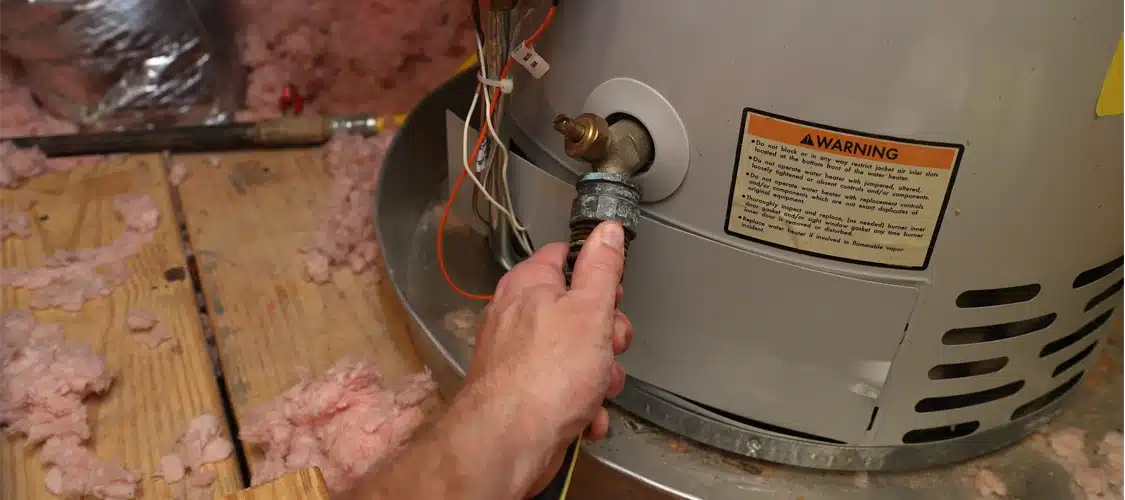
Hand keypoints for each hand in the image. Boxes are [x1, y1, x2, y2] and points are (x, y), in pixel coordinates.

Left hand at [463, 221, 633, 496]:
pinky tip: (586, 417)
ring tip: (596, 391)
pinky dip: (581, 405)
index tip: (613, 294)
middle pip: (578, 311)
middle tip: (610, 348)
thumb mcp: (589, 310)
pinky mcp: (524, 394)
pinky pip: (564, 391)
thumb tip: (606, 228)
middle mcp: (518, 316)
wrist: (508, 443)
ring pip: (577, 356)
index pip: (565, 257)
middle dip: (607, 336)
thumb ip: (601, 268)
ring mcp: (519, 357)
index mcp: (529, 285)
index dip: (597, 273)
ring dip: (600, 377)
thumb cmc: (548, 373)